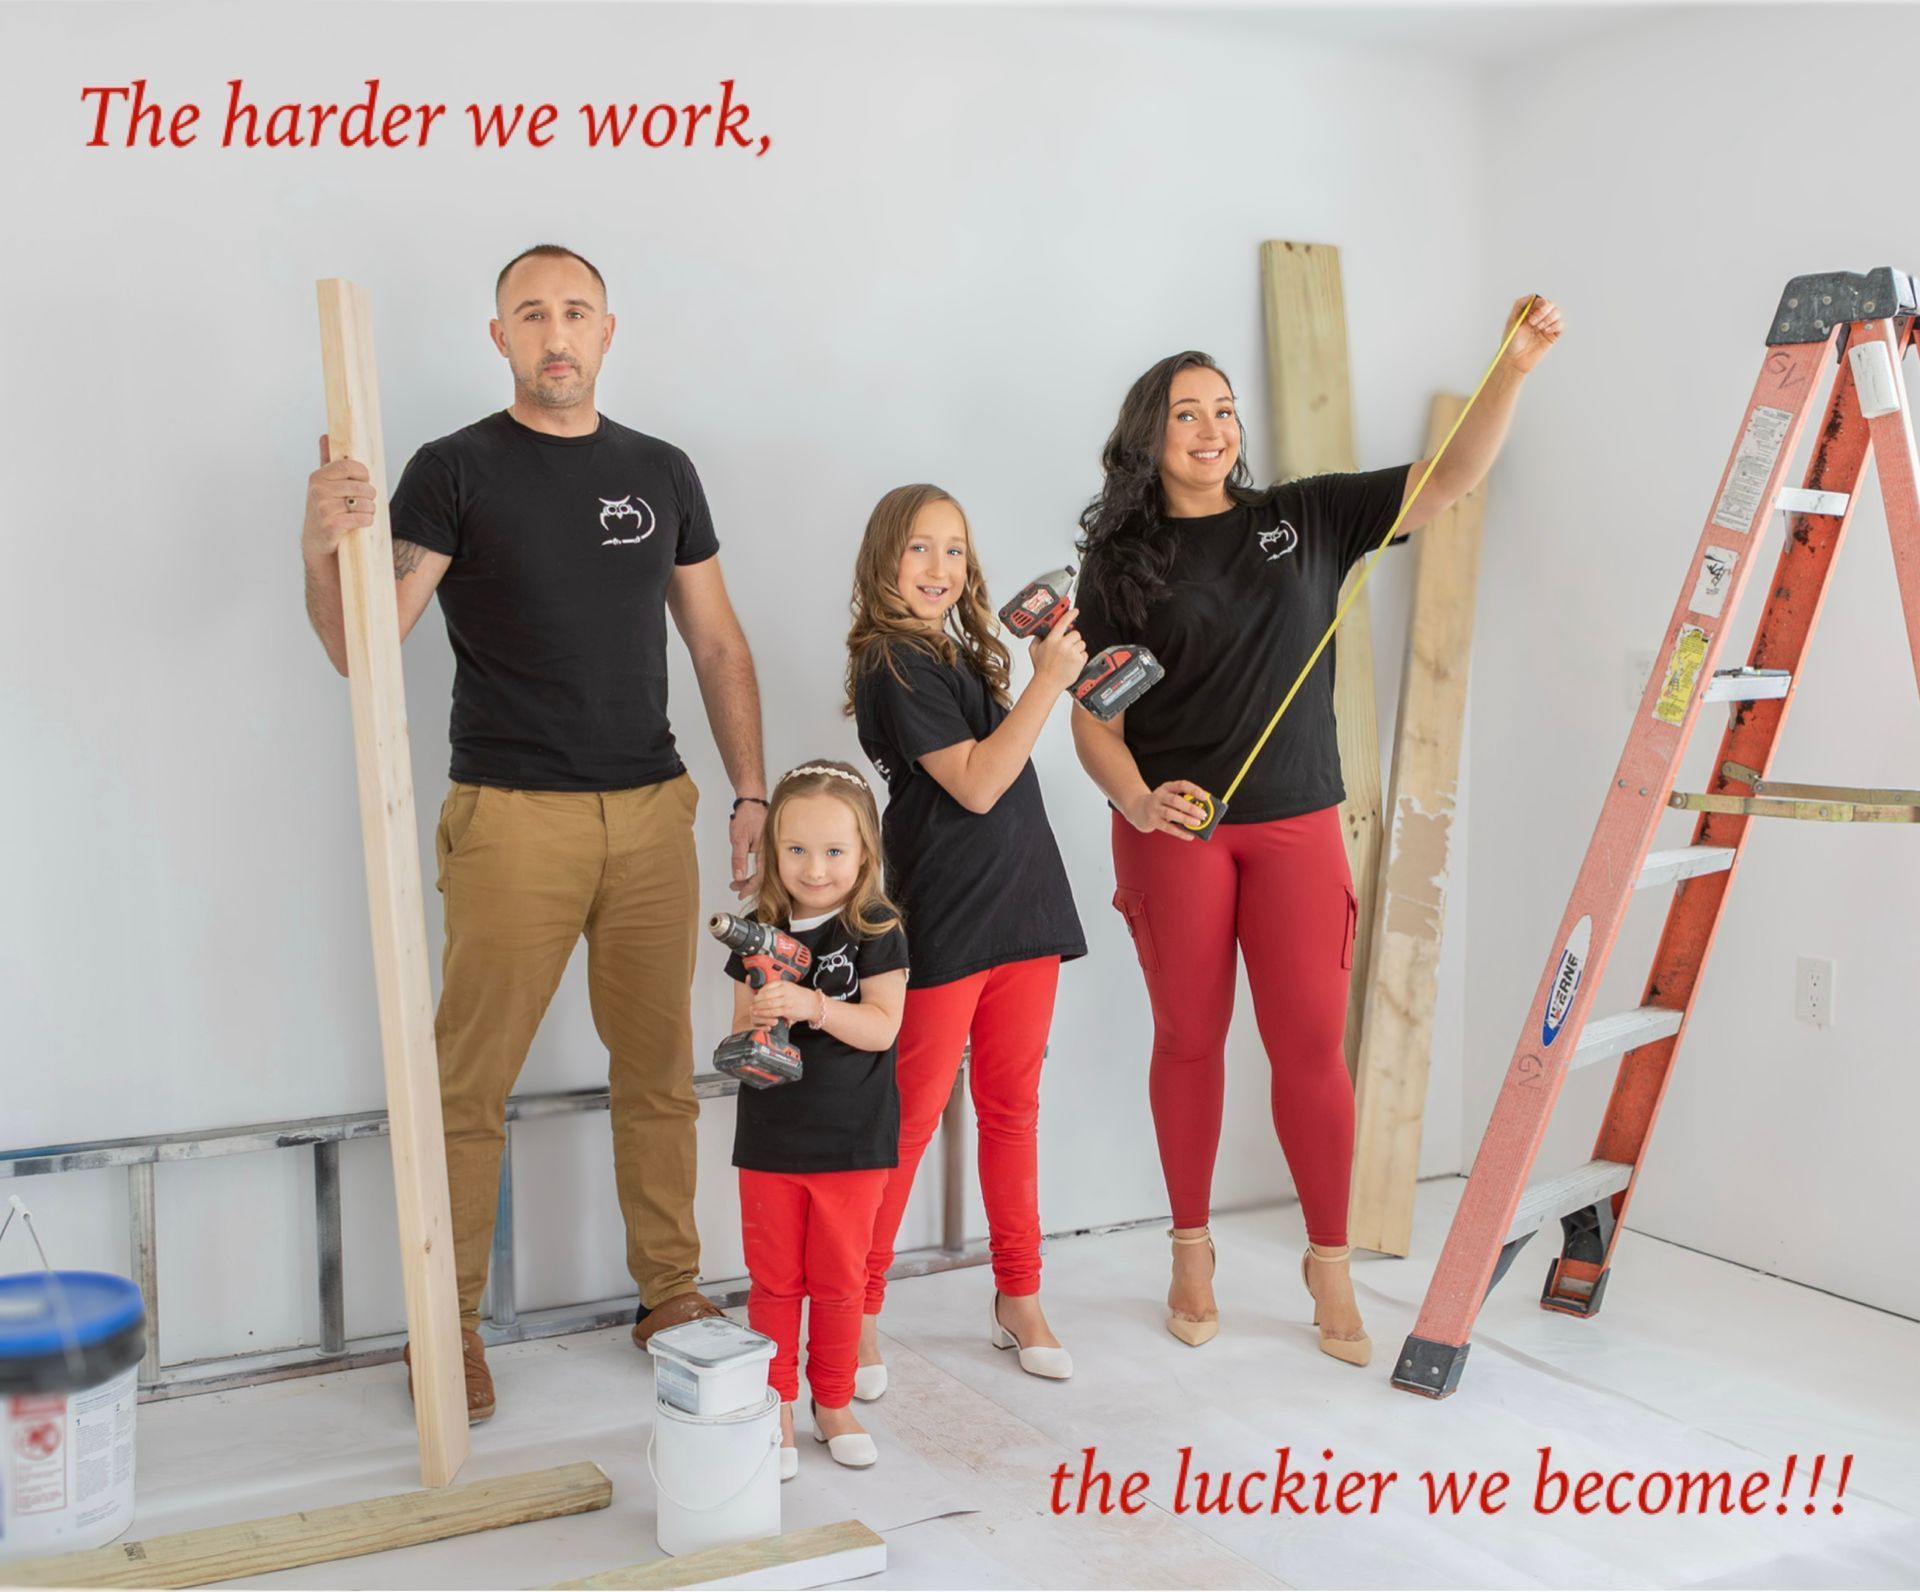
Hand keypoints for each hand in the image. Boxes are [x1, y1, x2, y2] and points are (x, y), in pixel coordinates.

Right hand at [303, 436, 375, 560]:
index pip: (350, 466)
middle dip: (370, 495)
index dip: (364, 474)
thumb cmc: (325, 509)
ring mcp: (324, 508)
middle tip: (366, 501)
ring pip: (364, 503)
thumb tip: (325, 436)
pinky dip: (367, 521)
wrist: (317, 541)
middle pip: (362, 487)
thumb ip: (326, 460)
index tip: (364, 481)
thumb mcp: (323, 484)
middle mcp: (319, 490)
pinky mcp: (331, 525)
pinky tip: (362, 522)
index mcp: (318, 476)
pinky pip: (361, 519)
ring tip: (363, 513)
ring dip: (370, 510)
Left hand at [729, 798, 765, 897]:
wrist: (752, 801)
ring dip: (750, 878)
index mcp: (767, 852)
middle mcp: (771, 852)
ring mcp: (771, 850)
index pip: (760, 877)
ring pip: (764, 871)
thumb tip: (738, 877)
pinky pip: (764, 863)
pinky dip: (754, 870)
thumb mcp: (738, 839)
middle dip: (748, 885)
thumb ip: (739, 859)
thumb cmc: (747, 815)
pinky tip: (746, 872)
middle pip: (764, 876)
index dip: (750, 887)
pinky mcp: (768, 847)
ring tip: (737, 882)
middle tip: (735, 888)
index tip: (740, 893)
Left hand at [750, 981, 819, 1026]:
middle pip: (765, 994)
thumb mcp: (790, 988)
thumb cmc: (801, 997)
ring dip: (758, 1007)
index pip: (767, 986)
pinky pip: (772, 1012)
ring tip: (753, 1009)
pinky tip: (760, 1014)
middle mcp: (785, 991)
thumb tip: (763, 993)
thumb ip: (778, 989)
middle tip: (752, 1003)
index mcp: (784, 984)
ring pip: (767, 1003)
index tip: (755, 995)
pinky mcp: (787, 1010)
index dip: (759, 991)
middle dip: (756, 1000)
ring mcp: (786, 1000)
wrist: (813, 1004)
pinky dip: (764, 1013)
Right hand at [1030, 608, 1089, 693]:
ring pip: (1081, 643)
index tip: (1075, 611)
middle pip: (1076, 633)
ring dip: (1077, 648)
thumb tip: (1042, 632)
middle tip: (1067, 647)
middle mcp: (1063, 645)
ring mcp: (1072, 653)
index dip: (1070, 614)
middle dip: (1073, 639)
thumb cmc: (1042, 668)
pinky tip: (1072, 662)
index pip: (1063, 622)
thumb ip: (1038, 638)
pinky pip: (1085, 653)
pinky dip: (1080, 657)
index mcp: (1052, 640)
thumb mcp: (1034, 650)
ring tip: (1068, 656)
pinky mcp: (1079, 660)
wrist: (1048, 683)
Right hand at [1124, 780, 1212, 840]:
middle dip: (1190, 808)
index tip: (1205, 797)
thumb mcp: (1168, 797)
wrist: (1136, 808)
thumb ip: (1182, 801)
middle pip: (1175, 800)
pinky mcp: (1151, 821)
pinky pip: (1167, 827)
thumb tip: (1201, 812)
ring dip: (1185, 819)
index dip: (1194, 790)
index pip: (1181, 785)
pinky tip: (1189, 835)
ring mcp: (1154, 809)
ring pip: (1170, 813)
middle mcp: (1159, 796)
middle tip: (1203, 814)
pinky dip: (1180, 832)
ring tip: (1197, 824)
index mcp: (1166, 788)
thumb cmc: (1158, 804)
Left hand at [1500, 295, 1562, 373]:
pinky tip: (1545, 331)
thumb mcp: (1511, 320)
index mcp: (1530, 312)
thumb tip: (1532, 295)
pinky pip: (1560, 325)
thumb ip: (1519, 305)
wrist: (1514, 360)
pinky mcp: (1553, 335)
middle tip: (1533, 322)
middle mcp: (1540, 317)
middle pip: (1551, 304)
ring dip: (1549, 318)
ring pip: (1557, 312)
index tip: (1536, 308)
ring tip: (1539, 327)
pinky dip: (1555, 325)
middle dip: (1544, 311)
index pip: (1540, 300)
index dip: (1540, 302)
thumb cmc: (1511, 342)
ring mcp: (1547, 326)